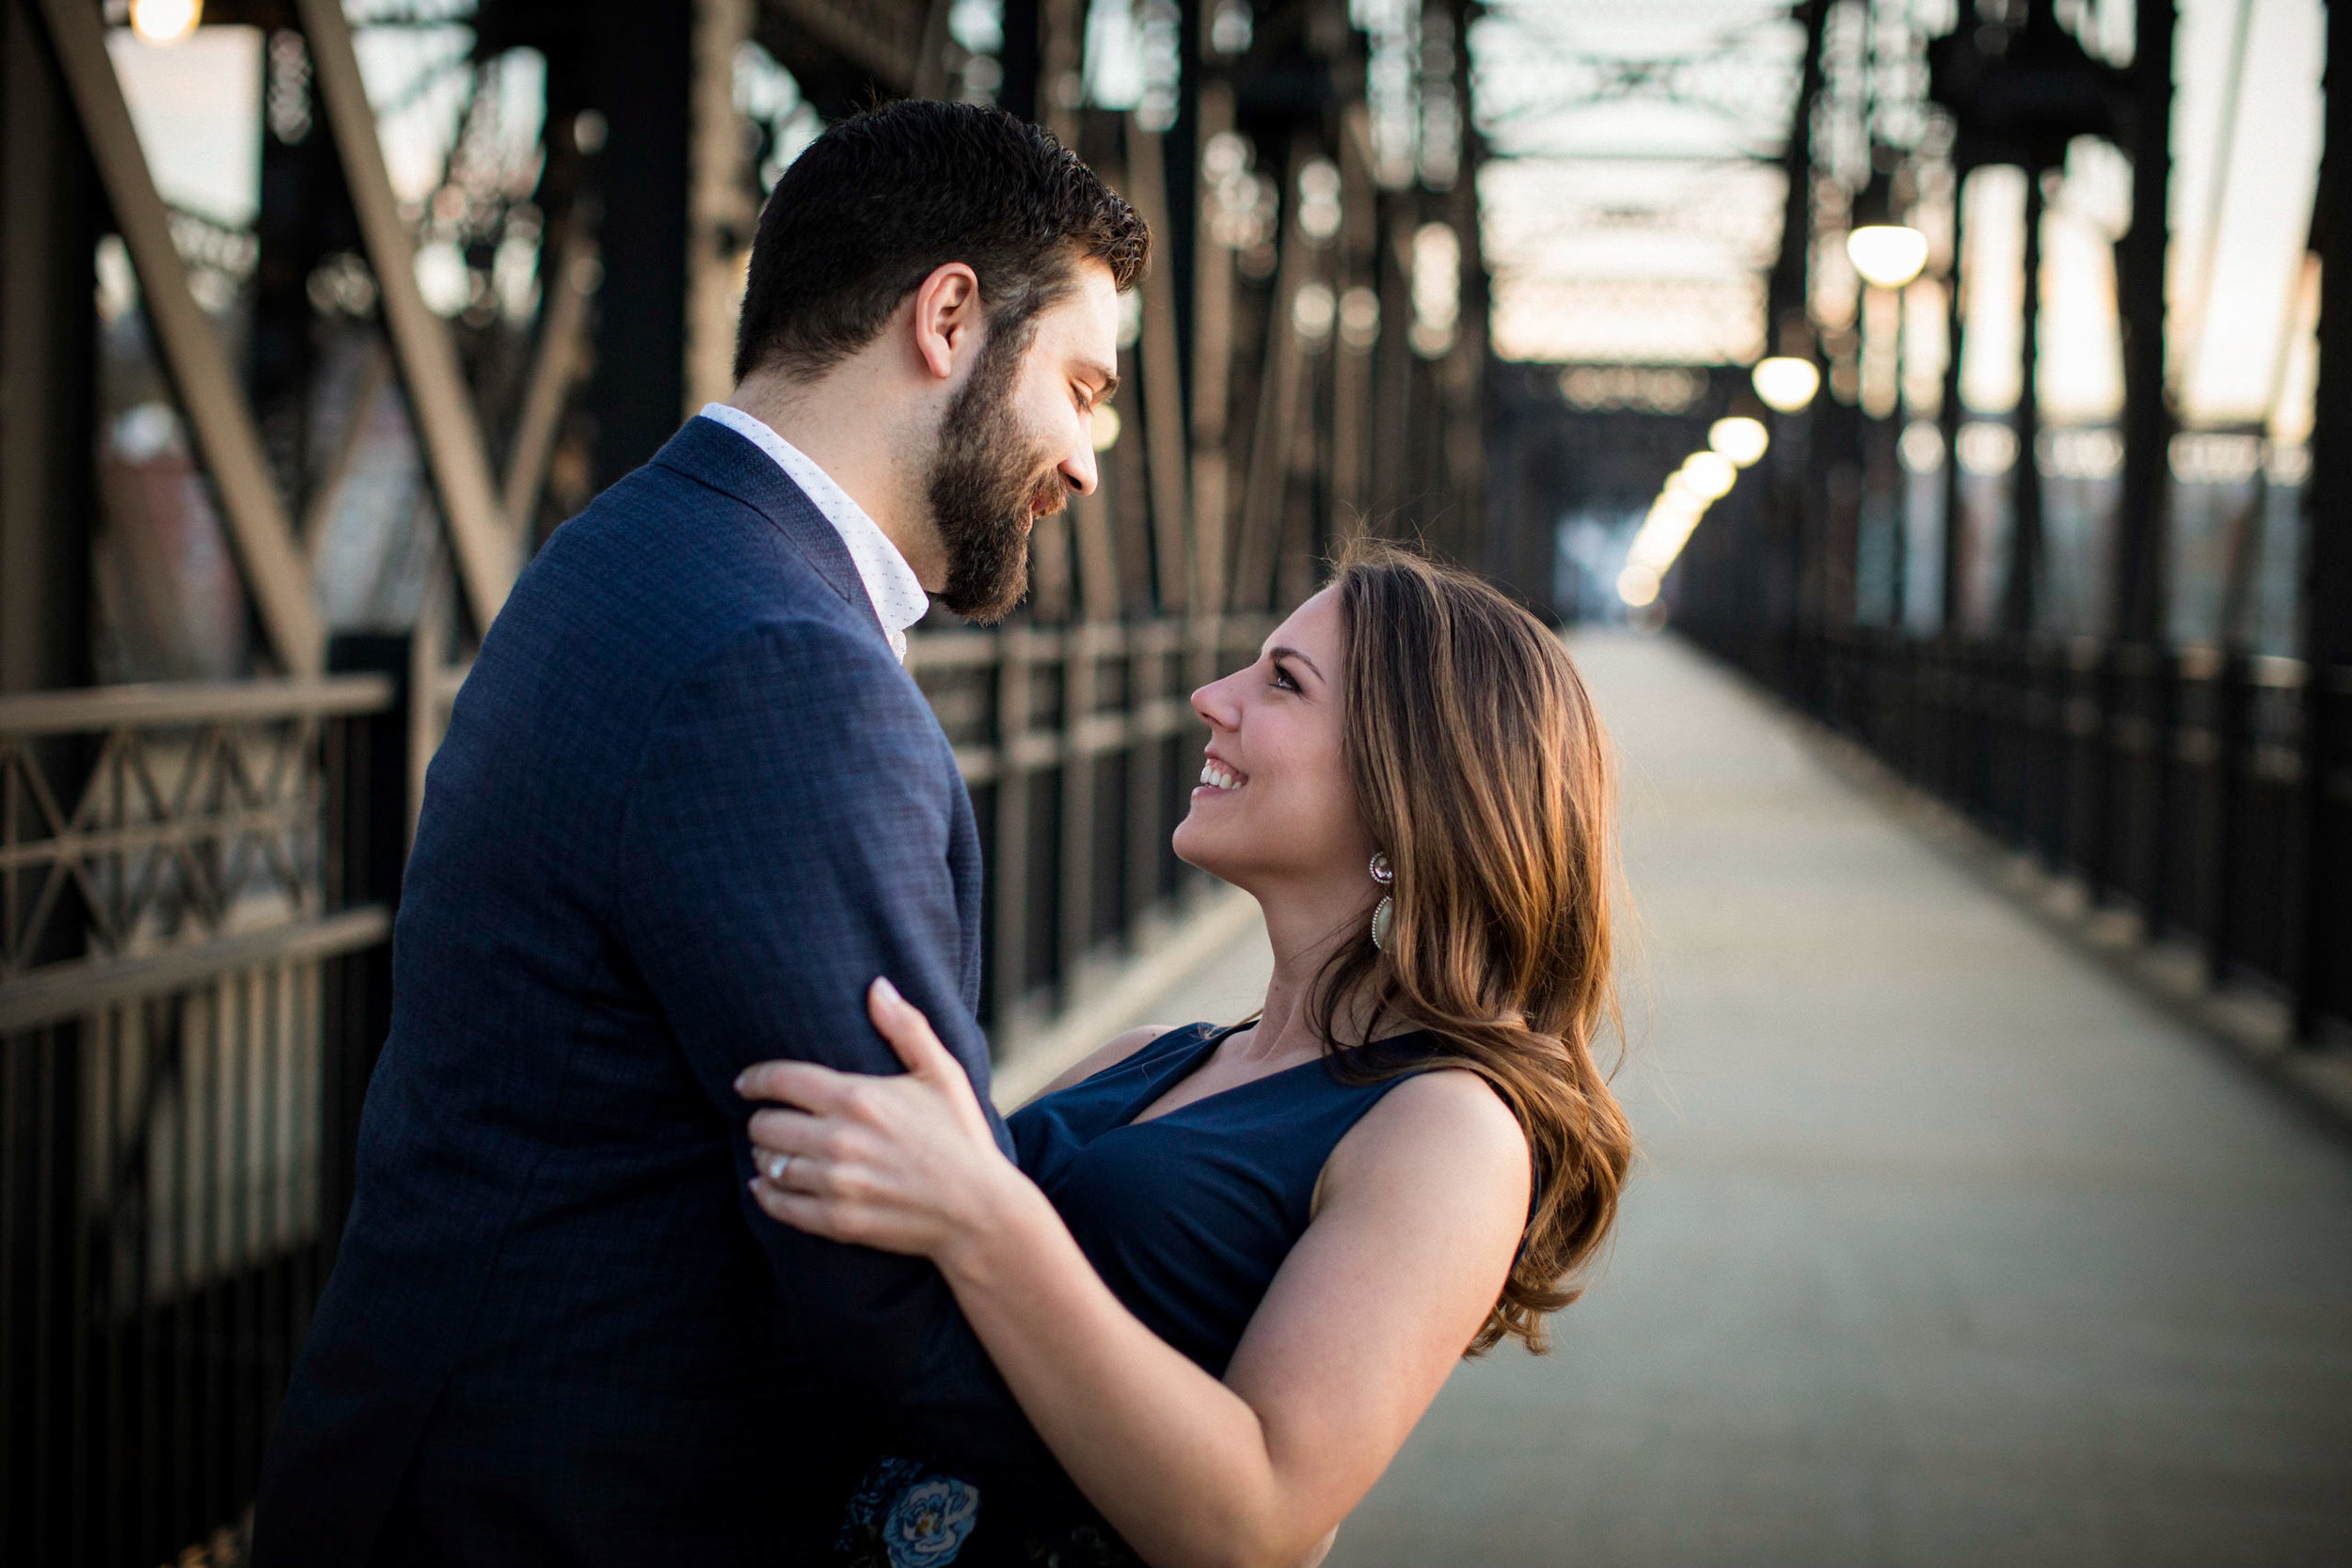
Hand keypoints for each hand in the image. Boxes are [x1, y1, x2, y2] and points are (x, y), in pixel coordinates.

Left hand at [736, 977, 1028, 1262]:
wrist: (980, 1212)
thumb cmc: (962, 1136)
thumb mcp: (943, 1073)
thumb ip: (906, 1027)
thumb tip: (877, 986)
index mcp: (857, 1097)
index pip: (781, 1080)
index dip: (755, 1079)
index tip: (745, 1083)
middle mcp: (838, 1139)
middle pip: (766, 1124)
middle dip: (762, 1119)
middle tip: (768, 1121)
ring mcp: (835, 1183)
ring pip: (769, 1164)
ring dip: (764, 1155)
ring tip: (772, 1151)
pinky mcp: (836, 1220)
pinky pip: (779, 1205)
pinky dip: (766, 1193)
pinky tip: (767, 1185)